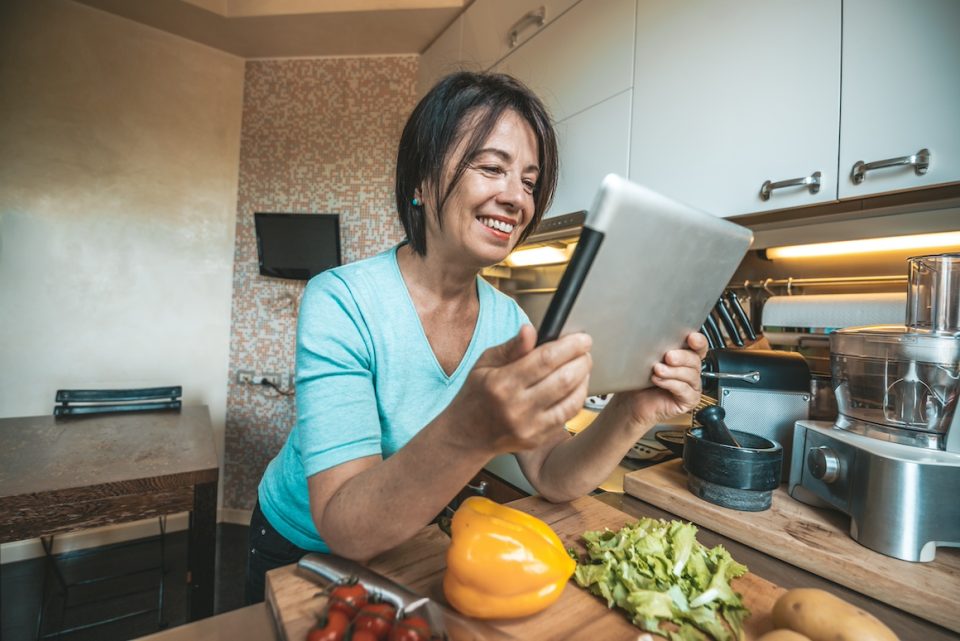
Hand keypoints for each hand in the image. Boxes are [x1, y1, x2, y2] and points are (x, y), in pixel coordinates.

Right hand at [448, 325, 591, 453]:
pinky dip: (578, 397)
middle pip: (563, 379)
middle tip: (585, 349)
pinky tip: (577, 385)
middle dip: (582, 360)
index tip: (582, 338)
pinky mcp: (538, 439)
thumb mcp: (485, 363)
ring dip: (584, 378)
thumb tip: (531, 329)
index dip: (570, 346)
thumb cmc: (477, 394)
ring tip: (583, 365)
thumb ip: (511, 347)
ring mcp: (529, 427)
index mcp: (502, 383)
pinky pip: (568, 415)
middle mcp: (517, 407)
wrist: (468, 435)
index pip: (545, 360)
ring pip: (571, 399)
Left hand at [612, 332, 707, 427]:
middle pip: (695, 360)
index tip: (691, 337)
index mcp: (684, 358)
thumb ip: (657, 349)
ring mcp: (691, 386)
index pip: (699, 347)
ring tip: (658, 370)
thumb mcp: (648, 360)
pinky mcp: (688, 400)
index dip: (698, 342)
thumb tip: (655, 335)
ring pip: (691, 375)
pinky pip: (685, 390)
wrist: (632, 404)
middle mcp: (690, 371)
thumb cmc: (640, 382)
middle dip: (682, 357)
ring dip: (673, 371)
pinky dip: (671, 384)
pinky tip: (658, 381)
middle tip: (668, 356)